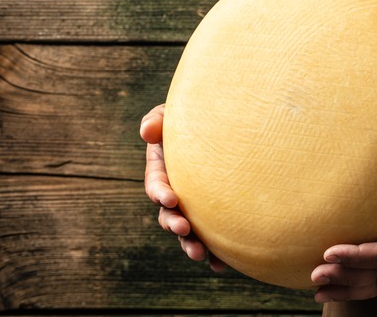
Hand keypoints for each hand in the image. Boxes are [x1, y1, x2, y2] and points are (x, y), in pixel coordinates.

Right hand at [141, 104, 226, 270]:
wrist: (229, 125)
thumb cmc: (196, 116)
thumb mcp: (174, 112)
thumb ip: (158, 119)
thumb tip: (147, 132)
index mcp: (164, 170)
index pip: (157, 184)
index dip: (160, 192)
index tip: (170, 198)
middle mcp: (177, 192)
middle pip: (169, 213)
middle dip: (174, 224)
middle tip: (184, 229)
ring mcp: (196, 207)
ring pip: (188, 231)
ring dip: (190, 244)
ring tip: (199, 254)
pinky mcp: (216, 216)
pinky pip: (214, 238)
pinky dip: (216, 253)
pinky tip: (222, 264)